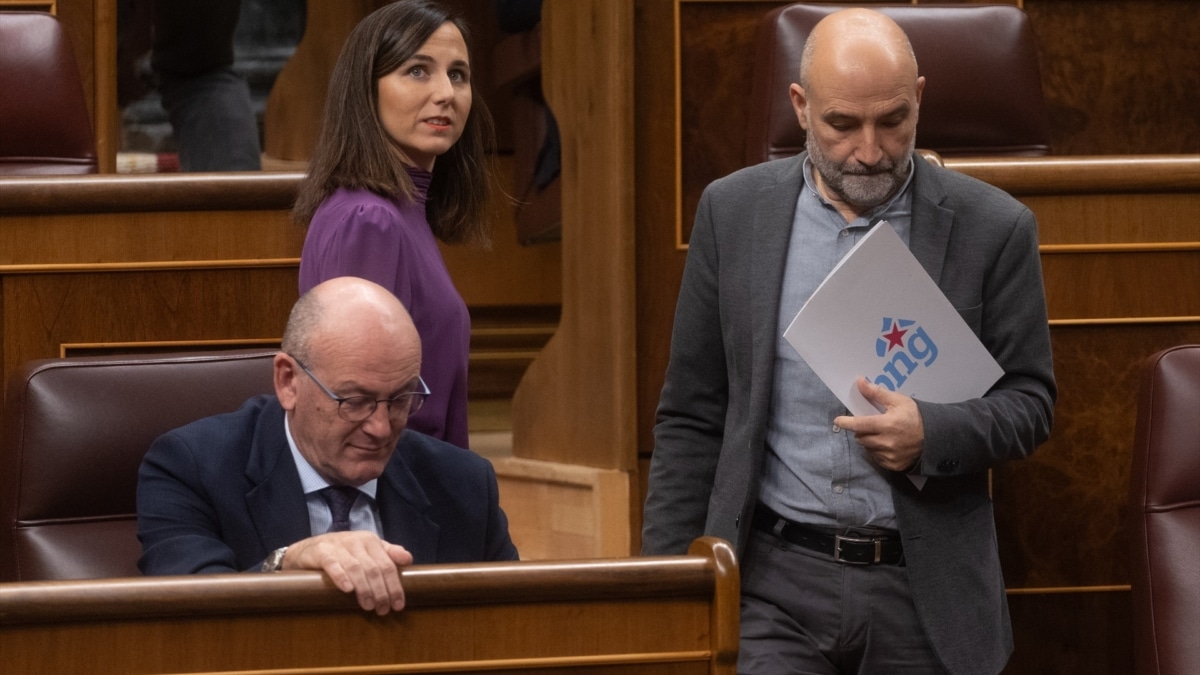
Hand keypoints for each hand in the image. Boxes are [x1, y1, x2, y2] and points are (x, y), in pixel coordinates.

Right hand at [281, 531, 413, 613]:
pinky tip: (347, 589)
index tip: (398, 605)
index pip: (388, 565)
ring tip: (368, 606)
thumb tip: (408, 559)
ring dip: (364, 589)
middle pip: (374, 569)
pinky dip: (341, 576)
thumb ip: (388, 553)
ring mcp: (339, 546)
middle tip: (383, 610)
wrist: (308, 548)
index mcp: (371, 541)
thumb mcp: (367, 550)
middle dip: (381, 592)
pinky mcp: (321, 552)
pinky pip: (333, 564)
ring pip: (356, 568)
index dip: (395, 586)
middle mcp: (357, 541)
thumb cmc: (343, 552)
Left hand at [833, 377, 924, 471]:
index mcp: (886, 425)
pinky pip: (876, 458)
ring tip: (881, 435)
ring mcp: (889, 456)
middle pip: (860, 437)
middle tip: (870, 425)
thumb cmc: (915, 416)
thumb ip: (877, 393)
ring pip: (867, 448)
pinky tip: (887, 445)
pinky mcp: (893, 465)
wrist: (935, 438)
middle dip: (861, 431)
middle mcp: (886, 442)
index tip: (838, 421)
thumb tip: (860, 382)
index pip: (859, 424)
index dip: (846, 423)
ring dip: (869, 441)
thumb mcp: (899, 401)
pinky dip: (877, 451)